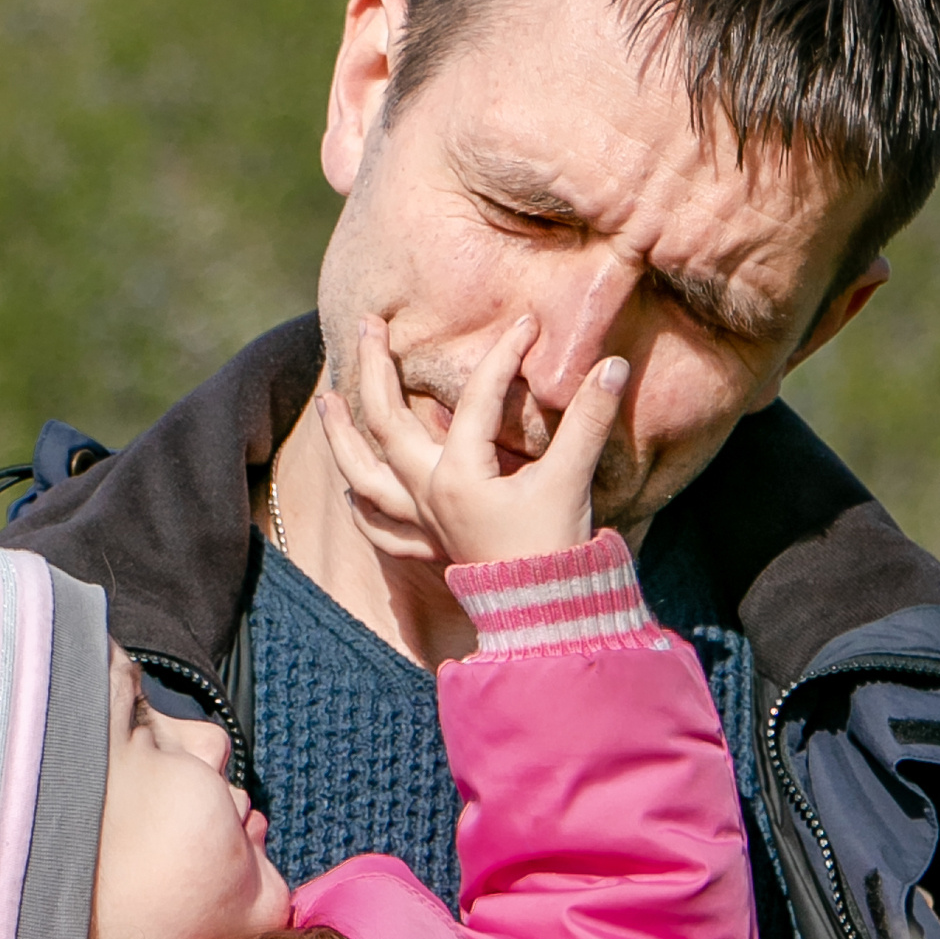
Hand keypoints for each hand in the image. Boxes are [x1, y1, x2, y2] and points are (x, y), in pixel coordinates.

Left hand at [315, 314, 628, 571]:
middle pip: (387, 422)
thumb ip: (590, 419)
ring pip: (365, 475)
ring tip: (324, 399)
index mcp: (460, 473)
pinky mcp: (431, 545)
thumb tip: (614, 365)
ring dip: (341, 436)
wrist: (547, 615)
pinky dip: (362, 510)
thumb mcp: (573, 478)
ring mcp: (424, 521)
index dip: (504, 354)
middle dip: (376, 369)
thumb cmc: (555, 548)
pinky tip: (350, 492)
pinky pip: (382, 529)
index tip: (526, 323)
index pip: (478, 397)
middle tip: (369, 325)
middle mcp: (429, 493)